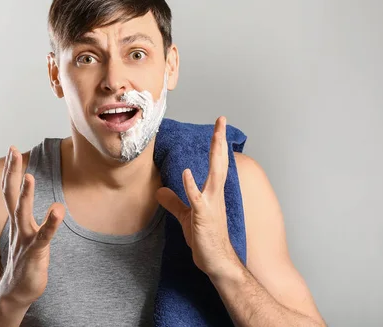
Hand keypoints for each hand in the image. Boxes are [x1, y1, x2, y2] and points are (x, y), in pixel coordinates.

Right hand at [0, 146, 65, 306]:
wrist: (15, 293)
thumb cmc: (25, 261)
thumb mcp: (28, 233)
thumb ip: (34, 219)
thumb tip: (46, 202)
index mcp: (17, 220)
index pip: (10, 190)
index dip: (11, 170)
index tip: (12, 149)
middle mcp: (18, 226)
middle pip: (11, 194)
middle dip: (12, 171)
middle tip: (12, 149)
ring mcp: (25, 239)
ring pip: (22, 213)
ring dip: (25, 194)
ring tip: (29, 175)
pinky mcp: (35, 252)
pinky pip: (43, 236)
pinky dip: (50, 223)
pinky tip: (58, 210)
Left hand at [155, 116, 240, 279]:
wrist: (217, 262)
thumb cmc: (205, 239)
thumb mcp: (186, 216)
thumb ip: (174, 202)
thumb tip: (161, 191)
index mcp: (212, 192)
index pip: (216, 163)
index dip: (217, 144)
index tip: (218, 126)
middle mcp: (215, 194)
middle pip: (220, 162)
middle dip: (220, 140)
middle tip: (221, 120)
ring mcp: (210, 204)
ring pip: (215, 174)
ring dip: (215, 154)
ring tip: (216, 135)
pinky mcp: (202, 217)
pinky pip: (197, 199)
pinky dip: (191, 185)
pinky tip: (186, 173)